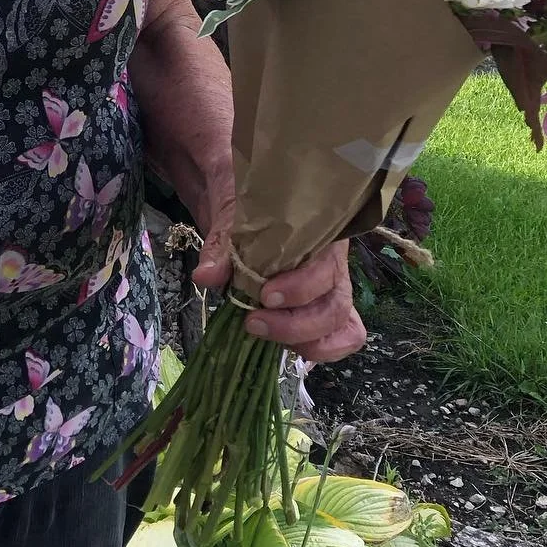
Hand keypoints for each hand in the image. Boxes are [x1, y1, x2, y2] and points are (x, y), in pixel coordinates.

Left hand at [192, 175, 365, 363]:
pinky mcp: (318, 305)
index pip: (327, 267)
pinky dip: (319, 348)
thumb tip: (206, 276)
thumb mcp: (230, 212)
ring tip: (264, 337)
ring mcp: (330, 286)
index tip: (264, 295)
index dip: (301, 288)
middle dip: (297, 325)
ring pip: (340, 323)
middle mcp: (333, 261)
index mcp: (321, 231)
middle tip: (254, 324)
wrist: (235, 196)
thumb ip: (222, 244)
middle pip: (336, 305)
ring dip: (305, 340)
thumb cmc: (243, 199)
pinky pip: (339, 333)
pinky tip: (288, 350)